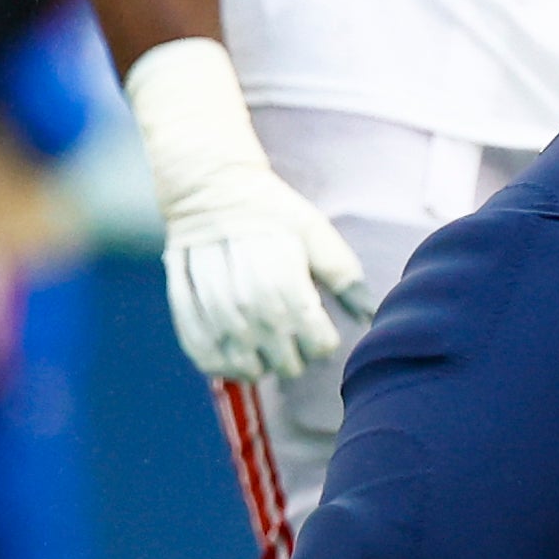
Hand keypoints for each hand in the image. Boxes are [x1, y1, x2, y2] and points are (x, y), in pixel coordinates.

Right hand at [125, 38, 374, 380]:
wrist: (210, 190)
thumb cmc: (269, 210)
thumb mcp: (314, 232)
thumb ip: (343, 273)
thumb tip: (370, 314)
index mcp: (288, 288)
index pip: (318, 345)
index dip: (323, 342)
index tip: (319, 329)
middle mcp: (253, 308)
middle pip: (286, 363)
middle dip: (296, 357)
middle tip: (293, 338)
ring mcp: (217, 315)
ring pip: (247, 367)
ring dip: (262, 366)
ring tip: (265, 350)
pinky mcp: (188, 315)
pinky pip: (206, 359)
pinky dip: (223, 367)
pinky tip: (235, 357)